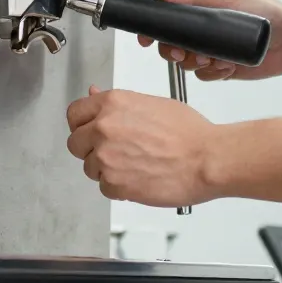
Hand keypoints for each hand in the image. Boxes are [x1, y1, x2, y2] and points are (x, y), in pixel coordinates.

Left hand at [66, 87, 218, 205]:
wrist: (206, 159)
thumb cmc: (189, 133)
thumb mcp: (151, 104)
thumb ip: (116, 105)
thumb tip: (94, 95)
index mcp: (112, 104)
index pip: (75, 114)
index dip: (82, 124)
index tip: (88, 130)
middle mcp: (103, 128)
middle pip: (75, 143)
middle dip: (90, 148)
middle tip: (114, 151)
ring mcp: (105, 157)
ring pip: (89, 167)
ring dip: (106, 169)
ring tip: (135, 164)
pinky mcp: (113, 184)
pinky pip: (104, 187)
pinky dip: (119, 187)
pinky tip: (139, 177)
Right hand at [142, 0, 281, 81]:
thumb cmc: (268, 12)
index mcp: (202, 5)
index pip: (169, 15)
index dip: (155, 27)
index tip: (148, 37)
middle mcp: (204, 27)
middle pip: (171, 42)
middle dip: (174, 50)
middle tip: (183, 53)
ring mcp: (212, 47)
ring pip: (186, 61)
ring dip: (197, 62)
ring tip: (215, 58)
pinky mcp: (221, 65)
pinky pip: (204, 75)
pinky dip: (213, 72)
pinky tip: (228, 65)